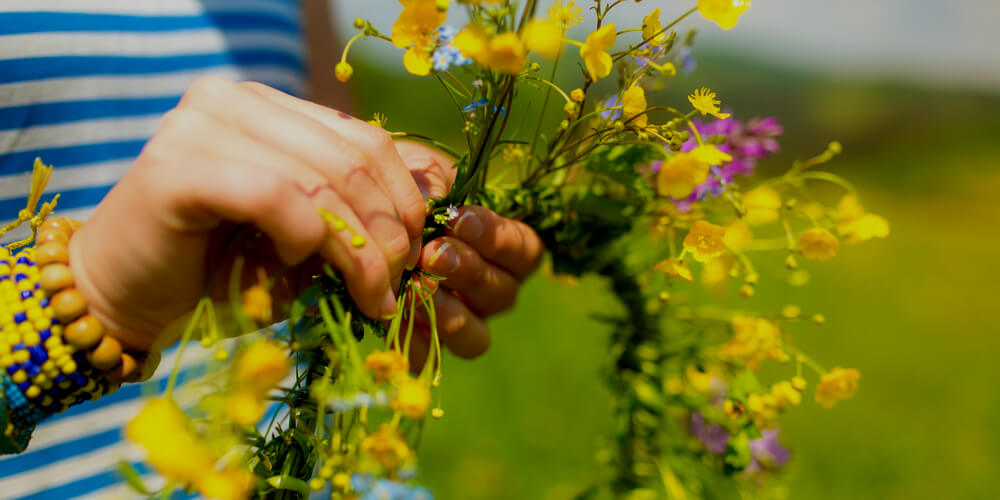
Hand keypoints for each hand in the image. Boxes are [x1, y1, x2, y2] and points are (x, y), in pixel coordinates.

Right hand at [69, 77, 426, 350]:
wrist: (124, 298)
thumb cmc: (219, 270)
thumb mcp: (305, 233)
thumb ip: (356, 208)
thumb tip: (438, 192)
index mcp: (268, 106)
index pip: (366, 139)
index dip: (405, 197)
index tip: (417, 251)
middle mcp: (233, 101)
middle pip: (351, 158)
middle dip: (389, 231)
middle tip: (395, 283)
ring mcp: (200, 125)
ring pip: (320, 181)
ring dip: (358, 250)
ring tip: (369, 294)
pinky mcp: (176, 167)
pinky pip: (275, 197)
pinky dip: (305, 238)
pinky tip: (300, 264)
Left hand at [395, 142, 544, 364]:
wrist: (351, 210)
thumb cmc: (399, 185)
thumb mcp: (417, 171)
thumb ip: (433, 184)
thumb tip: (437, 205)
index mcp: (502, 248)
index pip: (524, 251)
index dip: (498, 239)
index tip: (459, 220)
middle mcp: (489, 291)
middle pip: (502, 295)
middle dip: (468, 272)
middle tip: (432, 255)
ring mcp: (459, 322)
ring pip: (475, 336)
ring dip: (448, 313)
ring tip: (414, 288)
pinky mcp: (422, 345)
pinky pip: (429, 356)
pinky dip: (413, 339)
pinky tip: (393, 315)